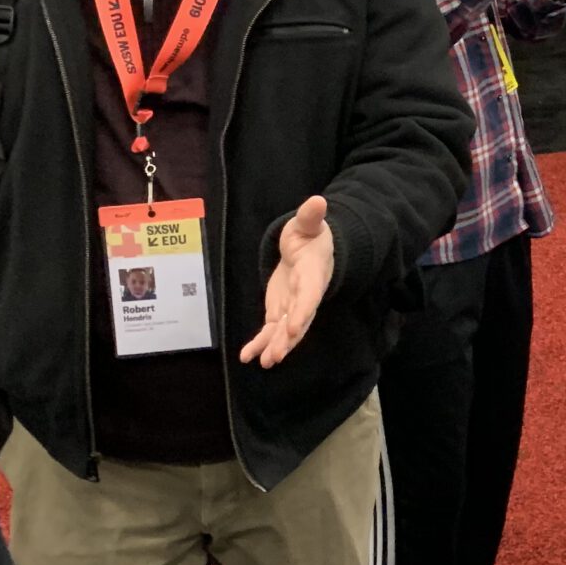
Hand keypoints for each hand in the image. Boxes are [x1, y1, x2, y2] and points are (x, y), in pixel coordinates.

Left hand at [242, 194, 334, 367]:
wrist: (309, 252)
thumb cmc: (310, 237)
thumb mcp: (309, 224)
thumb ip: (311, 217)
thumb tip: (318, 201)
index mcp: (312, 275)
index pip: (309, 296)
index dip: (302, 312)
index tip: (292, 328)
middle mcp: (305, 296)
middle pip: (298, 321)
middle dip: (287, 339)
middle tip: (276, 355)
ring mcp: (292, 306)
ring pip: (284, 331)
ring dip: (275, 347)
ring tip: (265, 362)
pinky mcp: (279, 311)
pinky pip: (270, 331)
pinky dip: (260, 344)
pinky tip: (247, 357)